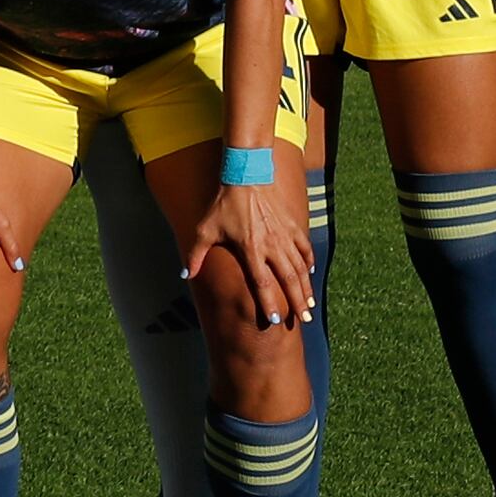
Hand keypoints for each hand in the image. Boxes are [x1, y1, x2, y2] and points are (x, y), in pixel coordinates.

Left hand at [186, 167, 317, 331]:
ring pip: (300, 267)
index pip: (262, 283)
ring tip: (310, 303)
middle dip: (297, 301)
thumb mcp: (205, 229)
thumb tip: (185, 276)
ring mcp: (284, 236)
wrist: (246, 175)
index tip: (274, 321)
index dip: (268, 303)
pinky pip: (304, 248)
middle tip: (304, 319)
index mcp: (251, 249)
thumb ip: (195, 255)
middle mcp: (271, 245)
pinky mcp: (292, 226)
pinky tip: (310, 272)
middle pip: (288, 279)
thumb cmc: (223, 204)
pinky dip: (309, 261)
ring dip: (306, 286)